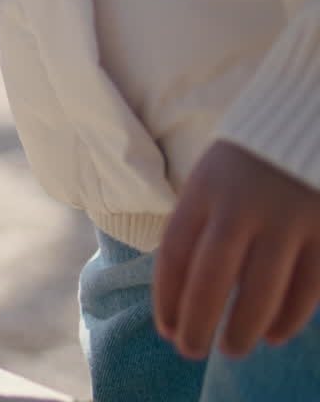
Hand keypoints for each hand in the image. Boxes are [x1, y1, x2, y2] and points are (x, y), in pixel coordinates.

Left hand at [154, 140, 319, 358]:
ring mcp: (288, 218)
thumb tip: (183, 291)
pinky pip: (307, 285)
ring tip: (233, 349)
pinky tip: (276, 334)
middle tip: (191, 351)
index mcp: (204, 190)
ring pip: (261, 288)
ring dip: (244, 327)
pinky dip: (290, 316)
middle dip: (197, 322)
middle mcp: (242, 205)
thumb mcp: (212, 179)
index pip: (174, 254)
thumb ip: (200, 225)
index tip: (166, 329)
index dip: (167, 298)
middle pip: (210, 277)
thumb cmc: (250, 162)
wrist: (305, 121)